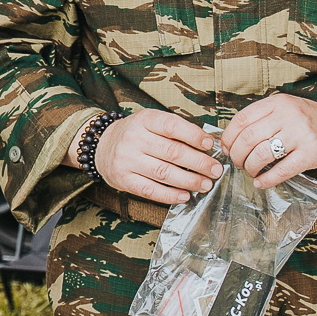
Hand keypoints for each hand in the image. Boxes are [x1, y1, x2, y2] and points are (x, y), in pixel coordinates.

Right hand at [94, 110, 223, 204]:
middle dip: (199, 163)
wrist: (101, 146)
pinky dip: (170, 195)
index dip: (194, 136)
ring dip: (189, 180)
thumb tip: (208, 144)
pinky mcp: (123, 179)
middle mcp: (133, 138)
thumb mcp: (151, 123)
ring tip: (205, 184)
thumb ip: (176, 131)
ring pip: (163, 173)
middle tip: (215, 170)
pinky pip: (150, 190)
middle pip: (172, 152)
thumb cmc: (136, 134)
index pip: (172, 126)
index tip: (210, 145)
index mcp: (144, 120)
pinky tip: (185, 195)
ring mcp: (126, 160)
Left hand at [222, 94, 316, 187]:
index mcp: (278, 103)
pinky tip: (261, 182)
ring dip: (250, 167)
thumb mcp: (285, 109)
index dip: (228, 137)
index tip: (226, 148)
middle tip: (238, 162)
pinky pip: (281, 171)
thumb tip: (230, 139)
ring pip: (261, 154)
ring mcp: (300, 135)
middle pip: (248, 138)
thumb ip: (261, 119)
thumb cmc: (309, 121)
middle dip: (237, 155)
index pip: (242, 119)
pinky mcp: (311, 154)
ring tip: (251, 171)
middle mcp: (288, 116)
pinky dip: (267, 180)